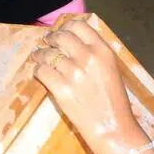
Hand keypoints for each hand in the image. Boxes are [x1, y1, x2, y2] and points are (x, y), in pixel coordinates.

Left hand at [32, 20, 145, 153]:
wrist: (112, 127)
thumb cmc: (115, 101)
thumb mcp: (112, 69)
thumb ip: (96, 53)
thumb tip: (75, 41)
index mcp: (103, 51)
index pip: (79, 26)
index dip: (67, 27)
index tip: (62, 32)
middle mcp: (87, 57)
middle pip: (61, 37)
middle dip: (51, 38)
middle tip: (47, 42)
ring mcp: (73, 73)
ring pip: (48, 54)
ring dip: (41, 54)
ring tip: (39, 56)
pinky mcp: (61, 89)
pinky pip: (42, 71)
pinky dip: (38, 70)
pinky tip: (40, 72)